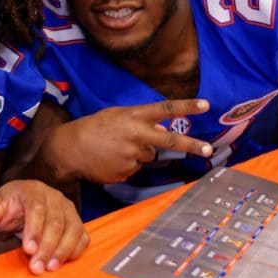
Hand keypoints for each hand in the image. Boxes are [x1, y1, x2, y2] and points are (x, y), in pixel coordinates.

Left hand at [0, 180, 89, 274]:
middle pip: (56, 222)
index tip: (28, 250)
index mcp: (33, 190)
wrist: (22, 207)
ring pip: (73, 230)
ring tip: (50, 268)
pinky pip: (83, 237)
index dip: (34, 230)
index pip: (37, 209)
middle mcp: (55, 198)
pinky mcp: (76, 223)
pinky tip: (63, 263)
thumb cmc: (8, 209)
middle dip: (47, 247)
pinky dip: (76, 250)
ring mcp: (69, 210)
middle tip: (37, 268)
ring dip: (62, 251)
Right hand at [43, 99, 212, 183]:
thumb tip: (163, 130)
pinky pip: (134, 168)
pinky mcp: (125, 172)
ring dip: (137, 153)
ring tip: (114, 149)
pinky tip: (110, 159)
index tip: (206, 105)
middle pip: (169, 141)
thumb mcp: (117, 116)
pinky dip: (125, 164)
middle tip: (208, 149)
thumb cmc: (93, 128)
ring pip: (147, 156)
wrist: (68, 149)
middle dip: (191, 145)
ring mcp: (131, 156)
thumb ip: (140, 122)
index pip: (165, 109)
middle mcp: (135, 136)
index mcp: (133, 117)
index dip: (186, 107)